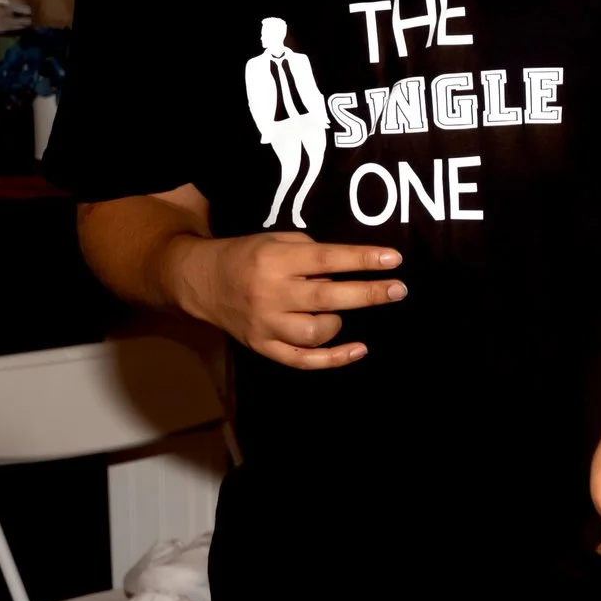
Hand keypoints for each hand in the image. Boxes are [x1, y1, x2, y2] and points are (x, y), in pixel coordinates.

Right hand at [165, 232, 403, 369]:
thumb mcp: (277, 241)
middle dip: (368, 294)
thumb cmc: (249, 256)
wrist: (202, 280)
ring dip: (337, 323)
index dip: (362, 260)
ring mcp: (265, 323)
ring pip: (315, 332)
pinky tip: (358, 350)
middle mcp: (270, 293)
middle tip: (398, 289)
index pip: (327, 259)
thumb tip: (351, 268)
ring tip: (337, 312)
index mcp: (275, 261)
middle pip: (327, 297)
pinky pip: (302, 360)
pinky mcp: (262, 345)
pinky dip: (333, 359)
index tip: (393, 259)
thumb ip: (312, 253)